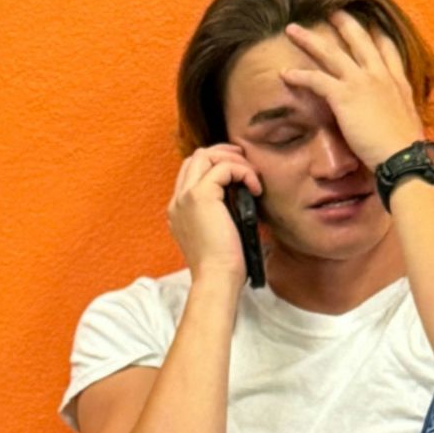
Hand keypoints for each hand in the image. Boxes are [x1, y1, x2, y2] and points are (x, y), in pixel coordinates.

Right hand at [168, 142, 261, 283]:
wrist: (216, 278)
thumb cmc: (224, 265)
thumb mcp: (219, 233)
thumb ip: (222, 213)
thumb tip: (243, 194)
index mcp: (179, 210)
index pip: (193, 172)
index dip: (217, 165)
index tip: (240, 173)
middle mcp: (177, 201)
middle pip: (196, 157)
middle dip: (224, 154)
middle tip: (247, 165)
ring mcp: (185, 197)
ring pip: (205, 155)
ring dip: (233, 160)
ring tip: (253, 176)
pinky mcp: (199, 196)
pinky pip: (223, 167)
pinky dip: (243, 172)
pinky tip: (255, 188)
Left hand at [278, 9, 427, 170]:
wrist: (404, 157)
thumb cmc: (406, 149)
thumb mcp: (407, 122)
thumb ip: (398, 112)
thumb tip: (393, 117)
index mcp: (397, 82)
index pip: (387, 49)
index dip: (377, 33)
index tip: (370, 21)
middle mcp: (380, 75)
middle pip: (358, 39)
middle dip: (343, 21)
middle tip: (330, 8)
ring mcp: (362, 82)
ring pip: (330, 53)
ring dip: (309, 39)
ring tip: (292, 29)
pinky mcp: (345, 96)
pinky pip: (316, 80)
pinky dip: (299, 76)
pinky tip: (284, 74)